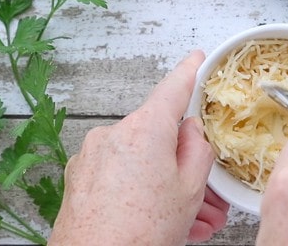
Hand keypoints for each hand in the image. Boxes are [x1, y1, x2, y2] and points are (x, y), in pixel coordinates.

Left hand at [49, 51, 228, 244]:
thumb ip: (197, 149)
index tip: (196, 58)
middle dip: (185, 165)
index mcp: (145, 129)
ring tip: (190, 221)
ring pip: (142, 161)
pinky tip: (158, 219)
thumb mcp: (189, 189)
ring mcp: (92, 156)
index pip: (173, 88)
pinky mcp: (80, 177)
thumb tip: (190, 130)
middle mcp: (114, 134)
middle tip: (207, 197)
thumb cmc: (139, 233)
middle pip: (160, 137)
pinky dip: (140, 192)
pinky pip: (121, 175)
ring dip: (166, 186)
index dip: (190, 71)